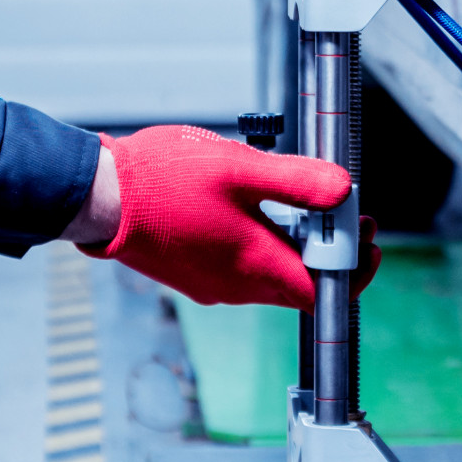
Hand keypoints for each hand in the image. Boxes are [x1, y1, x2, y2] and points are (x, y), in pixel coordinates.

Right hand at [72, 125, 381, 309]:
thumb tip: (342, 191)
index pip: (323, 292)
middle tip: (336, 210)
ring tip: (297, 202)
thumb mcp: (239, 168)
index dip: (353, 270)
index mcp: (255, 266)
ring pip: (271, 275)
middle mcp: (237, 286)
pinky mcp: (194, 275)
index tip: (363, 238)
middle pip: (300, 284)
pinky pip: (242, 269)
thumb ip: (295, 181)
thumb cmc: (160, 183)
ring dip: (293, 246)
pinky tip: (253, 209)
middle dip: (326, 251)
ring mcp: (212, 284)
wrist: (97, 198)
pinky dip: (261, 245)